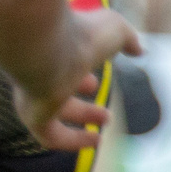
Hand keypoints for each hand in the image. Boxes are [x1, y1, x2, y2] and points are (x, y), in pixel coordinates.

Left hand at [13, 6, 143, 151]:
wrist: (44, 44)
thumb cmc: (79, 32)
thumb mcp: (114, 30)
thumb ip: (127, 39)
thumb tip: (138, 49)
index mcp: (55, 52)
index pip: (64, 67)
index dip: (81, 78)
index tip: (94, 83)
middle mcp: (40, 74)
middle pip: (60, 95)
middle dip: (83, 105)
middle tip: (105, 114)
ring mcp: (33, 96)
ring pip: (54, 115)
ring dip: (81, 120)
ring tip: (104, 126)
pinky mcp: (32, 117)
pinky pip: (52, 136)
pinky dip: (72, 141)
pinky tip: (95, 141)